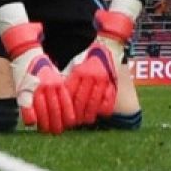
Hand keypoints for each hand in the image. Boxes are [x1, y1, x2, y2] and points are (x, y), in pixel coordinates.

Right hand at [1, 22, 75, 134]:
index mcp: (58, 83)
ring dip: (44, 122)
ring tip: (46, 131)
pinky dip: (29, 115)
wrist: (27, 56)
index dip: (68, 114)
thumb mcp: (56, 78)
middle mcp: (49, 86)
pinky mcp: (23, 90)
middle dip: (57, 122)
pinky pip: (27, 105)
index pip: (66, 102)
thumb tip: (69, 111)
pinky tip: (32, 123)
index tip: (70, 123)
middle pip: (55, 108)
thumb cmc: (43, 70)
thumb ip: (60, 92)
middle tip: (57, 132)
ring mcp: (36, 88)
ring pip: (42, 109)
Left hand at [64, 9, 133, 124]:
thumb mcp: (74, 66)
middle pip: (82, 101)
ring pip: (95, 102)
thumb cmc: (87, 59)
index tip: (64, 116)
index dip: (67, 107)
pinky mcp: (113, 82)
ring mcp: (103, 80)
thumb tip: (58, 98)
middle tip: (74, 123)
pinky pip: (109, 99)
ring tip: (86, 121)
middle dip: (77, 114)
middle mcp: (91, 76)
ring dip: (90, 114)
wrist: (107, 47)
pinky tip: (101, 114)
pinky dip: (105, 108)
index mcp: (79, 72)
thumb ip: (69, 80)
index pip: (71, 94)